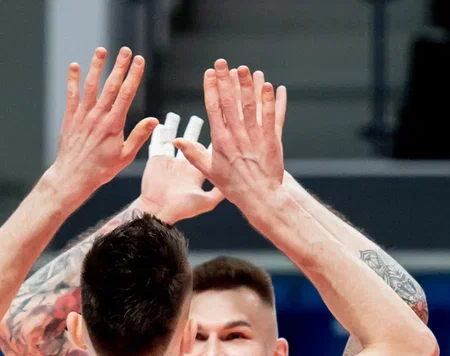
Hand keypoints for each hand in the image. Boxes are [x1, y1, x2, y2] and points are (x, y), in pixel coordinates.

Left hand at [49, 47, 158, 198]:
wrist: (74, 176)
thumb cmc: (101, 169)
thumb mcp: (125, 156)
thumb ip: (139, 136)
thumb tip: (155, 121)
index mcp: (114, 124)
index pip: (126, 94)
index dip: (134, 75)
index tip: (139, 61)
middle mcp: (98, 116)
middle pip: (111, 86)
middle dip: (120, 66)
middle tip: (126, 50)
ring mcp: (83, 115)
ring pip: (91, 86)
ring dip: (97, 67)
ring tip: (102, 50)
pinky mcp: (70, 118)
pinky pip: (71, 95)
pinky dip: (72, 80)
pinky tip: (74, 66)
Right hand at [139, 112, 223, 223]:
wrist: (159, 211)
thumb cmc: (182, 208)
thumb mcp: (206, 201)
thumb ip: (219, 192)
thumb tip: (237, 185)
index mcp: (196, 173)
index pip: (208, 153)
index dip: (214, 141)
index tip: (221, 127)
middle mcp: (184, 166)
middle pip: (192, 143)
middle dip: (195, 130)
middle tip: (199, 115)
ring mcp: (170, 162)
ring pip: (175, 140)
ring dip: (176, 128)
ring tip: (175, 115)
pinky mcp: (157, 159)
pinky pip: (158, 141)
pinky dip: (159, 131)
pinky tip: (159, 121)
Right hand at [172, 61, 286, 220]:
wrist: (259, 198)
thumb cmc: (234, 186)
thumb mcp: (210, 171)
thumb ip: (193, 153)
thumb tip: (176, 140)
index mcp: (220, 141)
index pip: (214, 109)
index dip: (211, 89)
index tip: (209, 73)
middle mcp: (237, 137)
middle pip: (231, 102)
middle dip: (226, 80)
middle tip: (223, 62)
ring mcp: (255, 137)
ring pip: (251, 106)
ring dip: (248, 85)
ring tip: (245, 68)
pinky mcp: (272, 140)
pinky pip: (273, 117)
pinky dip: (271, 101)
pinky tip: (270, 86)